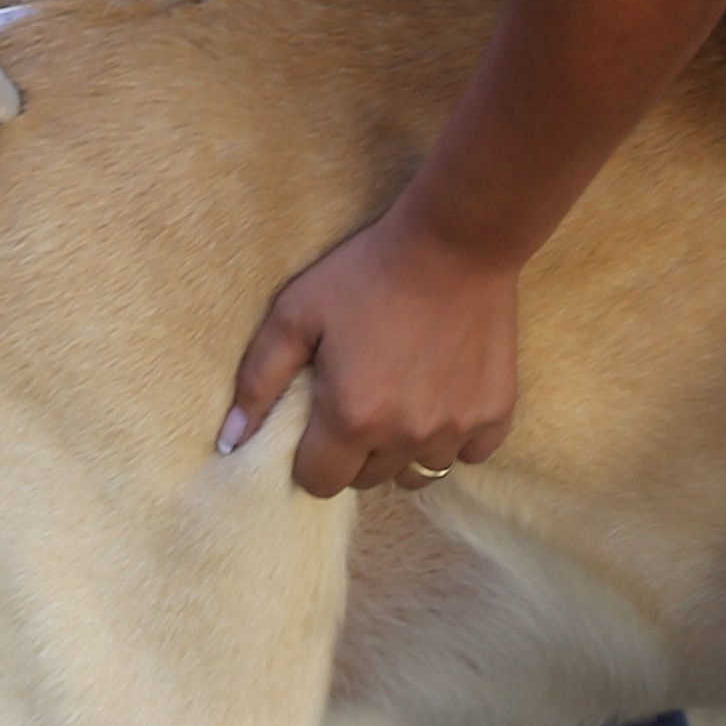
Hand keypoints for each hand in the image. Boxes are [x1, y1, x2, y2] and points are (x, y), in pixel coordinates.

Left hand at [222, 205, 517, 497]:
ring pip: (419, 473)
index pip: (319, 482)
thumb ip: (258, 381)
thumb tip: (230, 441)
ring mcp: (455, 428)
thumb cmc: (366, 274)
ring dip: (403, 449)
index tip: (318, 421)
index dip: (310, 457)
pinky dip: (454, 435)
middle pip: (368, 480)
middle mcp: (405, 435)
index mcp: (351, 417)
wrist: (453, 243)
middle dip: (355, 452)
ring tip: (401, 399)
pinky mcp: (495, 414)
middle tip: (360, 398)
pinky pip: (470, 453)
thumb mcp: (296, 314)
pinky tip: (442, 395)